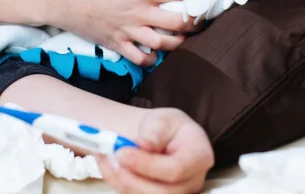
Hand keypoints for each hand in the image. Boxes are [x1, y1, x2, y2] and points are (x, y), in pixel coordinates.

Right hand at [55, 0, 201, 65]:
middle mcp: (138, 14)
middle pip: (176, 23)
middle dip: (193, 24)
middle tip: (200, 22)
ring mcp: (128, 31)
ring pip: (161, 43)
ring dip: (175, 43)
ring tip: (181, 39)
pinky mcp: (116, 44)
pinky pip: (138, 58)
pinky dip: (150, 59)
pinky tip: (155, 55)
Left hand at [96, 108, 214, 193]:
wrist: (162, 139)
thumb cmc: (166, 127)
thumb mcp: (162, 119)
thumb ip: (154, 132)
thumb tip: (142, 145)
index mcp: (199, 156)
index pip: (176, 169)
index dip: (148, 165)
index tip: (122, 152)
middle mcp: (193, 181)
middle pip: (162, 192)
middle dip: (131, 178)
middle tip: (109, 157)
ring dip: (121, 181)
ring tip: (104, 158)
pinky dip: (119, 184)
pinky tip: (109, 167)